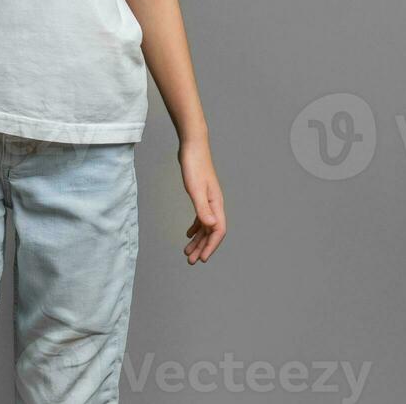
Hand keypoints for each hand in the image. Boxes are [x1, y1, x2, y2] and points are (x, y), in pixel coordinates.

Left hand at [178, 138, 226, 263]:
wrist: (192, 145)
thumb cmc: (193, 165)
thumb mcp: (195, 188)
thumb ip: (202, 208)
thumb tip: (211, 227)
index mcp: (216, 204)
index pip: (218, 231)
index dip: (211, 247)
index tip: (202, 259)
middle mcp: (215, 204)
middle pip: (211, 232)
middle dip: (202, 247)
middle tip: (191, 261)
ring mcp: (208, 200)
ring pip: (205, 226)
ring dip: (198, 240)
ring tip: (187, 252)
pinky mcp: (201, 195)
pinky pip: (201, 217)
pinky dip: (195, 227)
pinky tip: (188, 234)